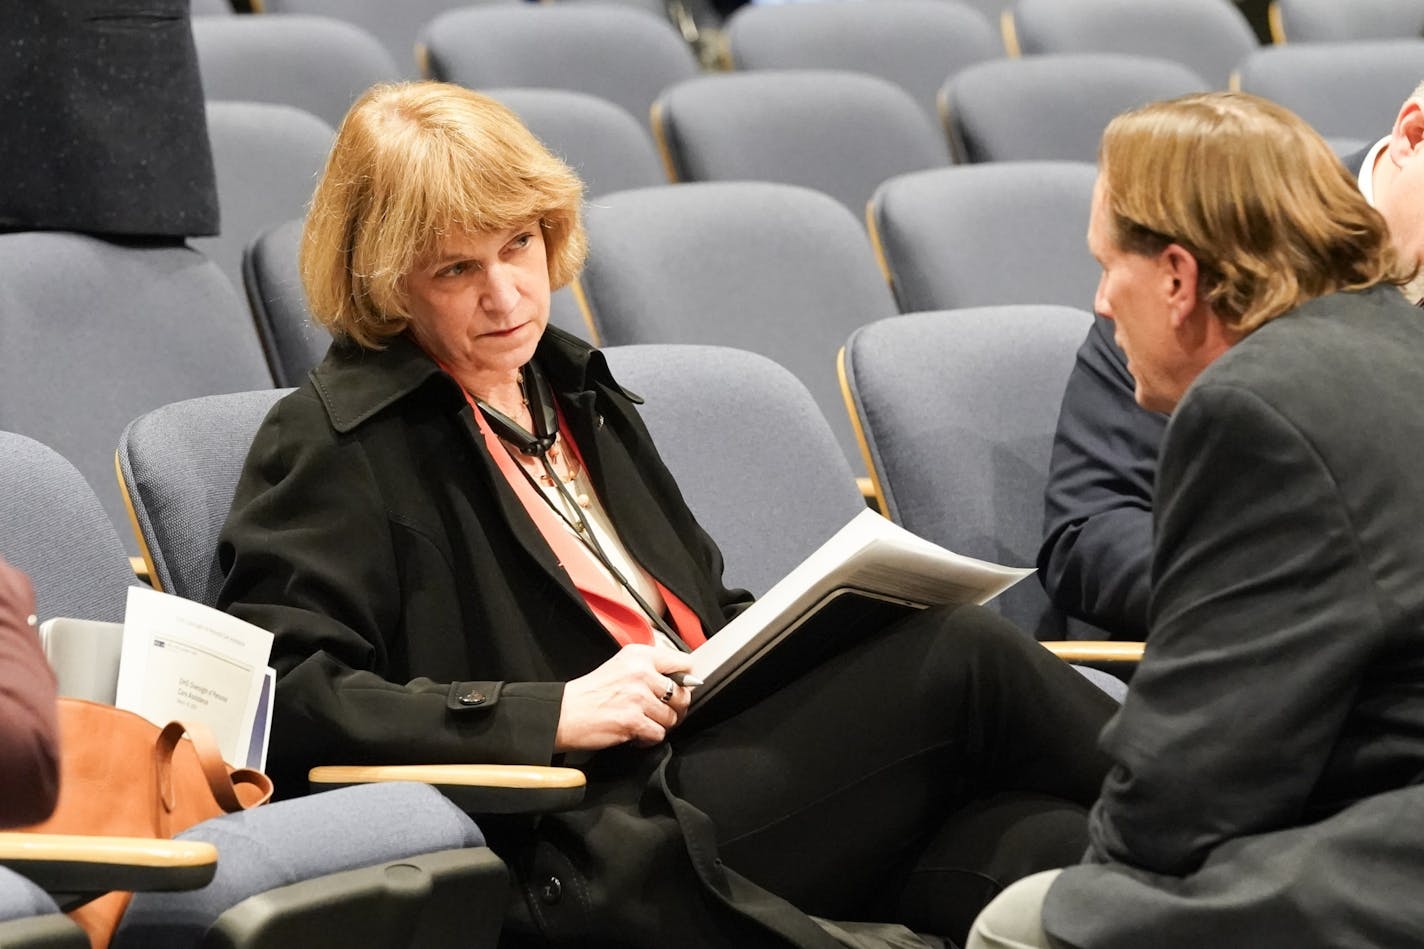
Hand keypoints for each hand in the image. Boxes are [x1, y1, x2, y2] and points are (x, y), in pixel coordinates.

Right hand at [554, 644, 694, 752]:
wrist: (565, 713)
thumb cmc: (592, 693)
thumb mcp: (622, 666)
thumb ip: (652, 669)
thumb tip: (686, 681)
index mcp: (639, 655)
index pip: (684, 663)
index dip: (684, 680)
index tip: (678, 688)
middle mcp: (641, 672)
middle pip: (683, 695)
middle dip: (675, 709)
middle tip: (659, 712)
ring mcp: (638, 697)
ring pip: (672, 718)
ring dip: (659, 725)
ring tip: (642, 722)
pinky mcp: (633, 720)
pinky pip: (659, 734)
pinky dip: (648, 738)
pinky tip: (636, 733)